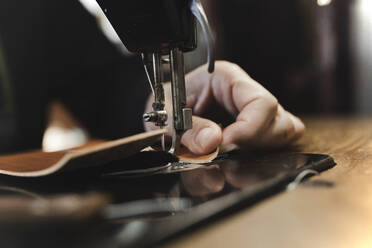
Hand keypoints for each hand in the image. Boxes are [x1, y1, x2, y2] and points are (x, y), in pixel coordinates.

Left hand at [144, 61, 304, 154]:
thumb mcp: (166, 115)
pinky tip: (237, 153)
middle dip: (254, 142)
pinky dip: (262, 153)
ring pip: (285, 132)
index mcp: (226, 77)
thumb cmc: (166, 105)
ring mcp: (255, 110)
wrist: (164, 112)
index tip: (223, 146)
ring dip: (261, 149)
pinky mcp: (257, 128)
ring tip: (229, 151)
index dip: (247, 130)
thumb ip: (187, 129)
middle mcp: (245, 92)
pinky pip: (277, 143)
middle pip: (280, 120)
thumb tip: (212, 142)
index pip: (261, 103)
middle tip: (223, 151)